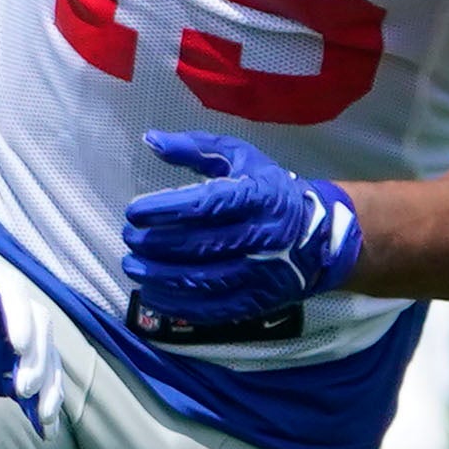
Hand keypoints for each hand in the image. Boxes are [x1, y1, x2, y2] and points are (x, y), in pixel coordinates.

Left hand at [0, 249, 59, 423]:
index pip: (7, 287)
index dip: (18, 314)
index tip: (16, 347)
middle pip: (34, 321)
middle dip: (38, 354)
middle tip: (25, 388)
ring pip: (38, 352)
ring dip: (49, 382)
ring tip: (46, 415)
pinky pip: (24, 380)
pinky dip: (39, 403)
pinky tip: (45, 428)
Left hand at [119, 130, 363, 332]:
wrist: (319, 237)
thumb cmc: (270, 191)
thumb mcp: (242, 159)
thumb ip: (196, 148)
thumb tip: (151, 139)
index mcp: (258, 197)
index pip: (206, 205)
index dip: (166, 209)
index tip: (134, 210)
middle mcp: (261, 237)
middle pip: (199, 245)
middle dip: (155, 243)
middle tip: (129, 237)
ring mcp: (260, 274)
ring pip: (202, 280)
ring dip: (160, 275)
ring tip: (132, 265)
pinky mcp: (256, 302)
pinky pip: (212, 308)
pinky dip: (177, 304)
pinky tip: (152, 293)